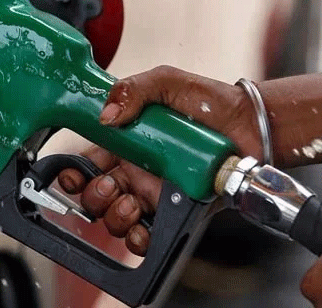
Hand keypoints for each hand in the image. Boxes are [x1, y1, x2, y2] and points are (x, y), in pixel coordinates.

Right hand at [58, 65, 260, 254]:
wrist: (249, 125)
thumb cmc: (209, 102)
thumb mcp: (165, 82)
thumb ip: (131, 89)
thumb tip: (106, 116)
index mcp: (125, 143)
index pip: (87, 162)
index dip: (73, 173)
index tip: (72, 175)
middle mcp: (135, 171)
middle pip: (96, 195)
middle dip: (93, 197)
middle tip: (110, 186)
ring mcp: (153, 193)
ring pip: (115, 218)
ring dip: (114, 217)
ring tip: (132, 203)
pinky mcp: (174, 212)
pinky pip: (147, 235)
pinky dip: (138, 239)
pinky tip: (143, 229)